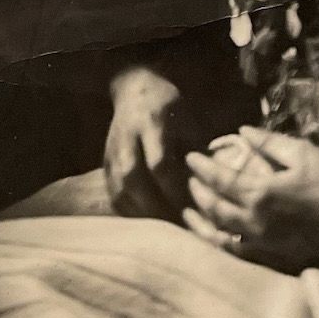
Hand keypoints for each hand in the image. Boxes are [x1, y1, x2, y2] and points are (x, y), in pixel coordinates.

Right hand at [104, 65, 195, 221]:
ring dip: (140, 212)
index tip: (191, 205)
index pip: (159, 162)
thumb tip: (213, 186)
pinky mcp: (105, 162)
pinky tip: (145, 222)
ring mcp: (112, 150)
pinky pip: (112, 192)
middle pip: (133, 178)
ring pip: (118, 188)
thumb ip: (196, 149)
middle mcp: (127, 137)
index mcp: (151, 122)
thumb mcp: (187, 117)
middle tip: (175, 225)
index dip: (173, 188)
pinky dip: (128, 211)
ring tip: (161, 230)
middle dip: (154, 206)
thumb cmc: (168, 103)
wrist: (133, 87)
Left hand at [183, 127, 318, 275]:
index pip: (219, 178)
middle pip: (213, 206)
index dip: (202, 167)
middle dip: (198, 191)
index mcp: (260, 192)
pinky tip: (213, 236)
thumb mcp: (306, 156)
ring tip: (189, 210)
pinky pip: (233, 252)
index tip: (190, 157)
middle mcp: (252, 220)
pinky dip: (217, 243)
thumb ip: (271, 143)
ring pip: (217, 233)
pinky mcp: (267, 259)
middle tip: (191, 179)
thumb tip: (243, 131)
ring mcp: (258, 244)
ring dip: (200, 220)